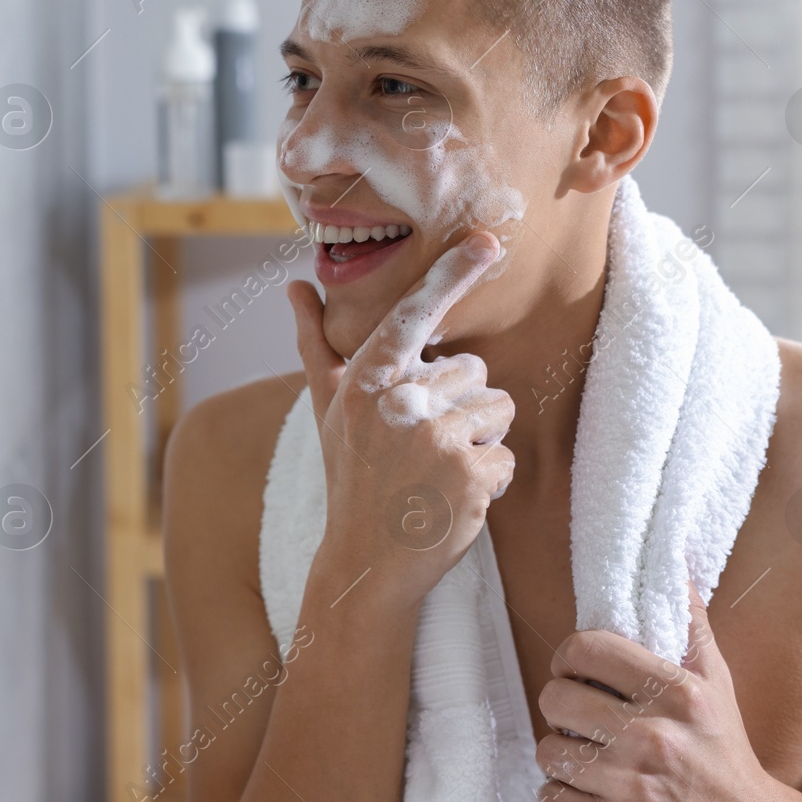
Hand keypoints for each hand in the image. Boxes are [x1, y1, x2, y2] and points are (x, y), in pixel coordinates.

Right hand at [286, 232, 514, 613]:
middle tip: (421, 446)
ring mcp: (434, 439)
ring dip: (480, 440)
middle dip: (461, 406)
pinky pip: (507, 455)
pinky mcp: (469, 475)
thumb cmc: (350, 475)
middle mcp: (398, 402)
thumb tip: (294, 286)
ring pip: (499, 408)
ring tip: (437, 470)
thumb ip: (317, 343)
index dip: (452, 273)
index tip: (486, 239)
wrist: (366, 562)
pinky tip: (453, 498)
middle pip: (475, 370)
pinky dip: (490, 480)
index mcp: (366, 379)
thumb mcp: (329, 408)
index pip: (415, 314)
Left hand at [535, 583, 782, 801]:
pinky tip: (587, 788)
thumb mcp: (717, 681)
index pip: (585, 648)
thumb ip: (688, 622)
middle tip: (581, 713)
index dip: (570, 657)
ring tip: (587, 752)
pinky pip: (551, 798)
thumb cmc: (724, 751)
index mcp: (678, 694)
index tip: (577, 669)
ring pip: (548, 749)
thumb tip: (671, 560)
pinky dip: (561, 794)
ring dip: (561, 751)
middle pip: (554, 697)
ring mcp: (632, 787)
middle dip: (562, 704)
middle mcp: (654, 738)